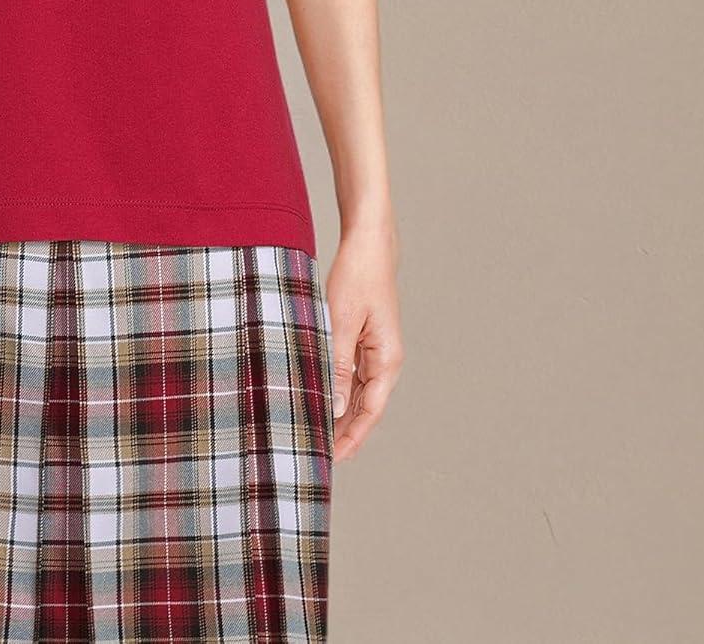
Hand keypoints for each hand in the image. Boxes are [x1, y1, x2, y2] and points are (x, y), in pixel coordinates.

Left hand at [325, 221, 403, 462]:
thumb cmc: (358, 276)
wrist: (368, 244)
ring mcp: (376, 349)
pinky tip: (321, 395)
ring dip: (341, 411)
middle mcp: (385, 359)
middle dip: (345, 431)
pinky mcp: (364, 338)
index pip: (371, 411)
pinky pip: (352, 373)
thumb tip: (337, 406)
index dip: (353, 437)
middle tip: (318, 452)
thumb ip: (338, 364)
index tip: (333, 458)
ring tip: (316, 430)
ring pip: (358, 391)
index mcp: (387, 359)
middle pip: (366, 406)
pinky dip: (338, 388)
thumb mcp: (342, 320)